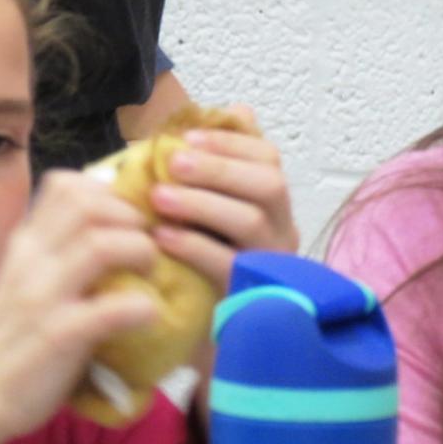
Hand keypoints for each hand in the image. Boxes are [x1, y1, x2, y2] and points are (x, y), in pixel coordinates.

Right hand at [0, 171, 158, 443]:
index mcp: (23, 246)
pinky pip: (112, 308)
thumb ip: (52, 259)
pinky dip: (141, 308)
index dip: (108, 193)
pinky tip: (148, 316)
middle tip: (142, 245)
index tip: (125, 219)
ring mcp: (42, 297)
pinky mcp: (58, 336)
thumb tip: (106, 238)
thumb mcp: (21, 285)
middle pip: (88, 203)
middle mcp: (29, 261)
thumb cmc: (5, 345)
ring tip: (147, 275)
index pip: (65, 185)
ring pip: (101, 244)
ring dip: (139, 253)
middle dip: (130, 217)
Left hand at [146, 105, 297, 286]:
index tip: (186, 138)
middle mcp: (283, 230)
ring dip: (202, 202)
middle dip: (219, 168)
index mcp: (275, 204)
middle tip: (173, 162)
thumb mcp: (211, 208)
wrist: (206, 332)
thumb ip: (220, 162)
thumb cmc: (205, 257)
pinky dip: (195, 246)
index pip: (269, 159)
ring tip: (159, 197)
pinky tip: (162, 237)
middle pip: (269, 186)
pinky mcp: (252, 295)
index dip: (230, 143)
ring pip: (252, 221)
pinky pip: (230, 265)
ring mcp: (273, 263)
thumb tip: (236, 110)